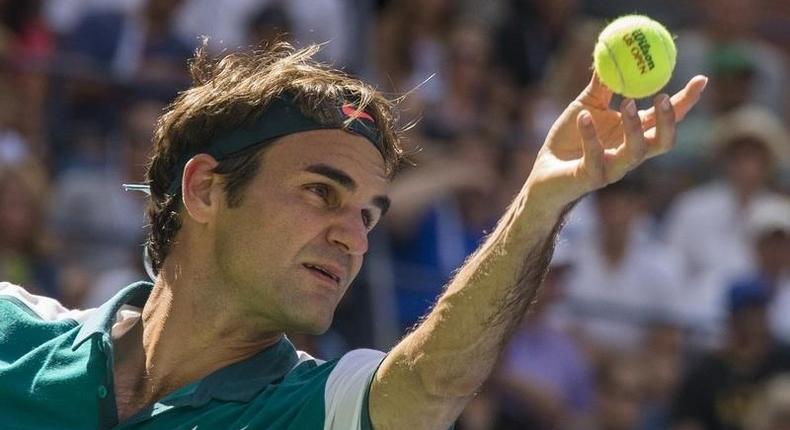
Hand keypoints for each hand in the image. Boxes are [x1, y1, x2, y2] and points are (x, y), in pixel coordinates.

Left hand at [525, 73, 707, 209]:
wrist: (544, 171)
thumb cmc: (568, 139)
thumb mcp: (586, 105)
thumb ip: (602, 85)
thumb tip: (613, 52)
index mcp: (632, 135)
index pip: (665, 120)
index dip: (685, 103)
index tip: (701, 80)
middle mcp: (628, 154)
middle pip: (661, 142)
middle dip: (668, 121)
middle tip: (663, 97)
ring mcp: (611, 168)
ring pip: (635, 153)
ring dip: (634, 127)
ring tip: (627, 103)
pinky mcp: (590, 177)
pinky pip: (595, 157)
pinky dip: (590, 136)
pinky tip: (583, 116)